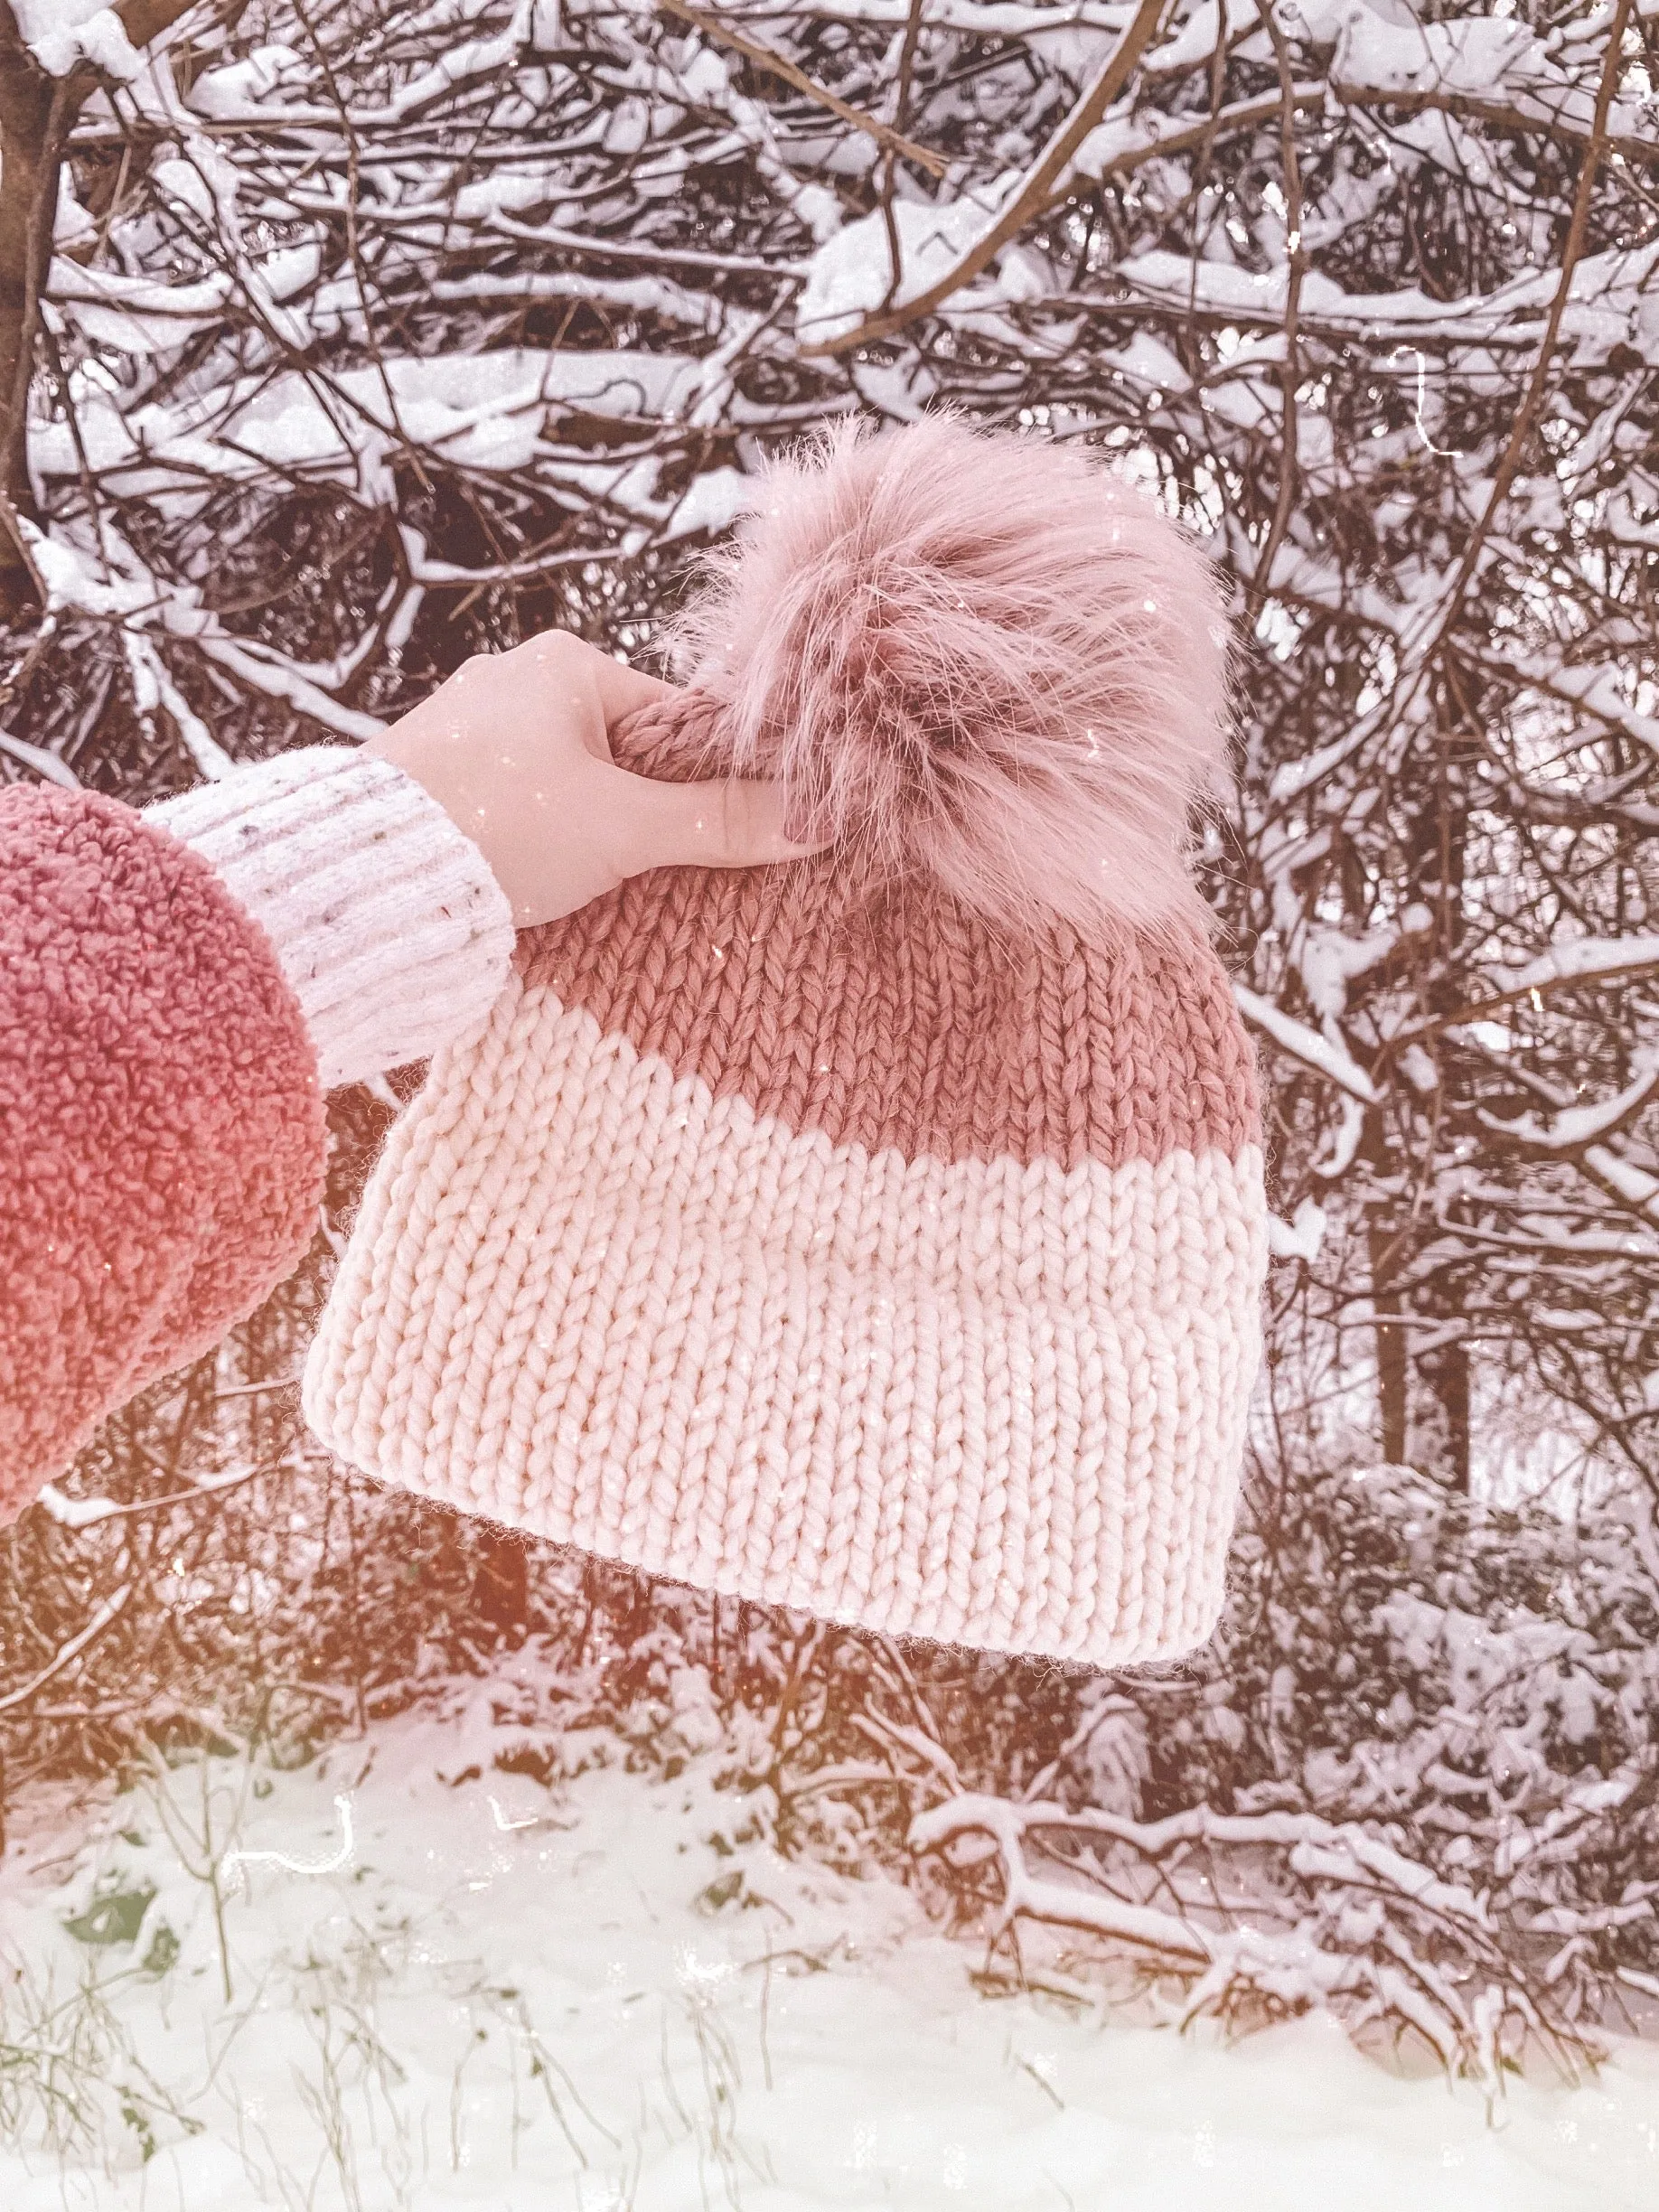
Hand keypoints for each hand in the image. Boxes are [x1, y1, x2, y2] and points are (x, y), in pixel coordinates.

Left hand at [365, 630, 825, 927]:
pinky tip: (549, 888)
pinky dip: (543, 847)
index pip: (675, 719)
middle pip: (626, 757)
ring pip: (572, 787)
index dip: (709, 780)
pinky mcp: (441, 783)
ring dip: (595, 838)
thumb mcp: (625, 828)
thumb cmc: (497, 827)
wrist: (366, 878)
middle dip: (650, 816)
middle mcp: (516, 682)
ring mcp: (472, 733)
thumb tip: (815, 819)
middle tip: (671, 873)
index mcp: (566, 665)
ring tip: (610, 891)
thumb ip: (719, 822)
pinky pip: (520, 810)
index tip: (731, 833)